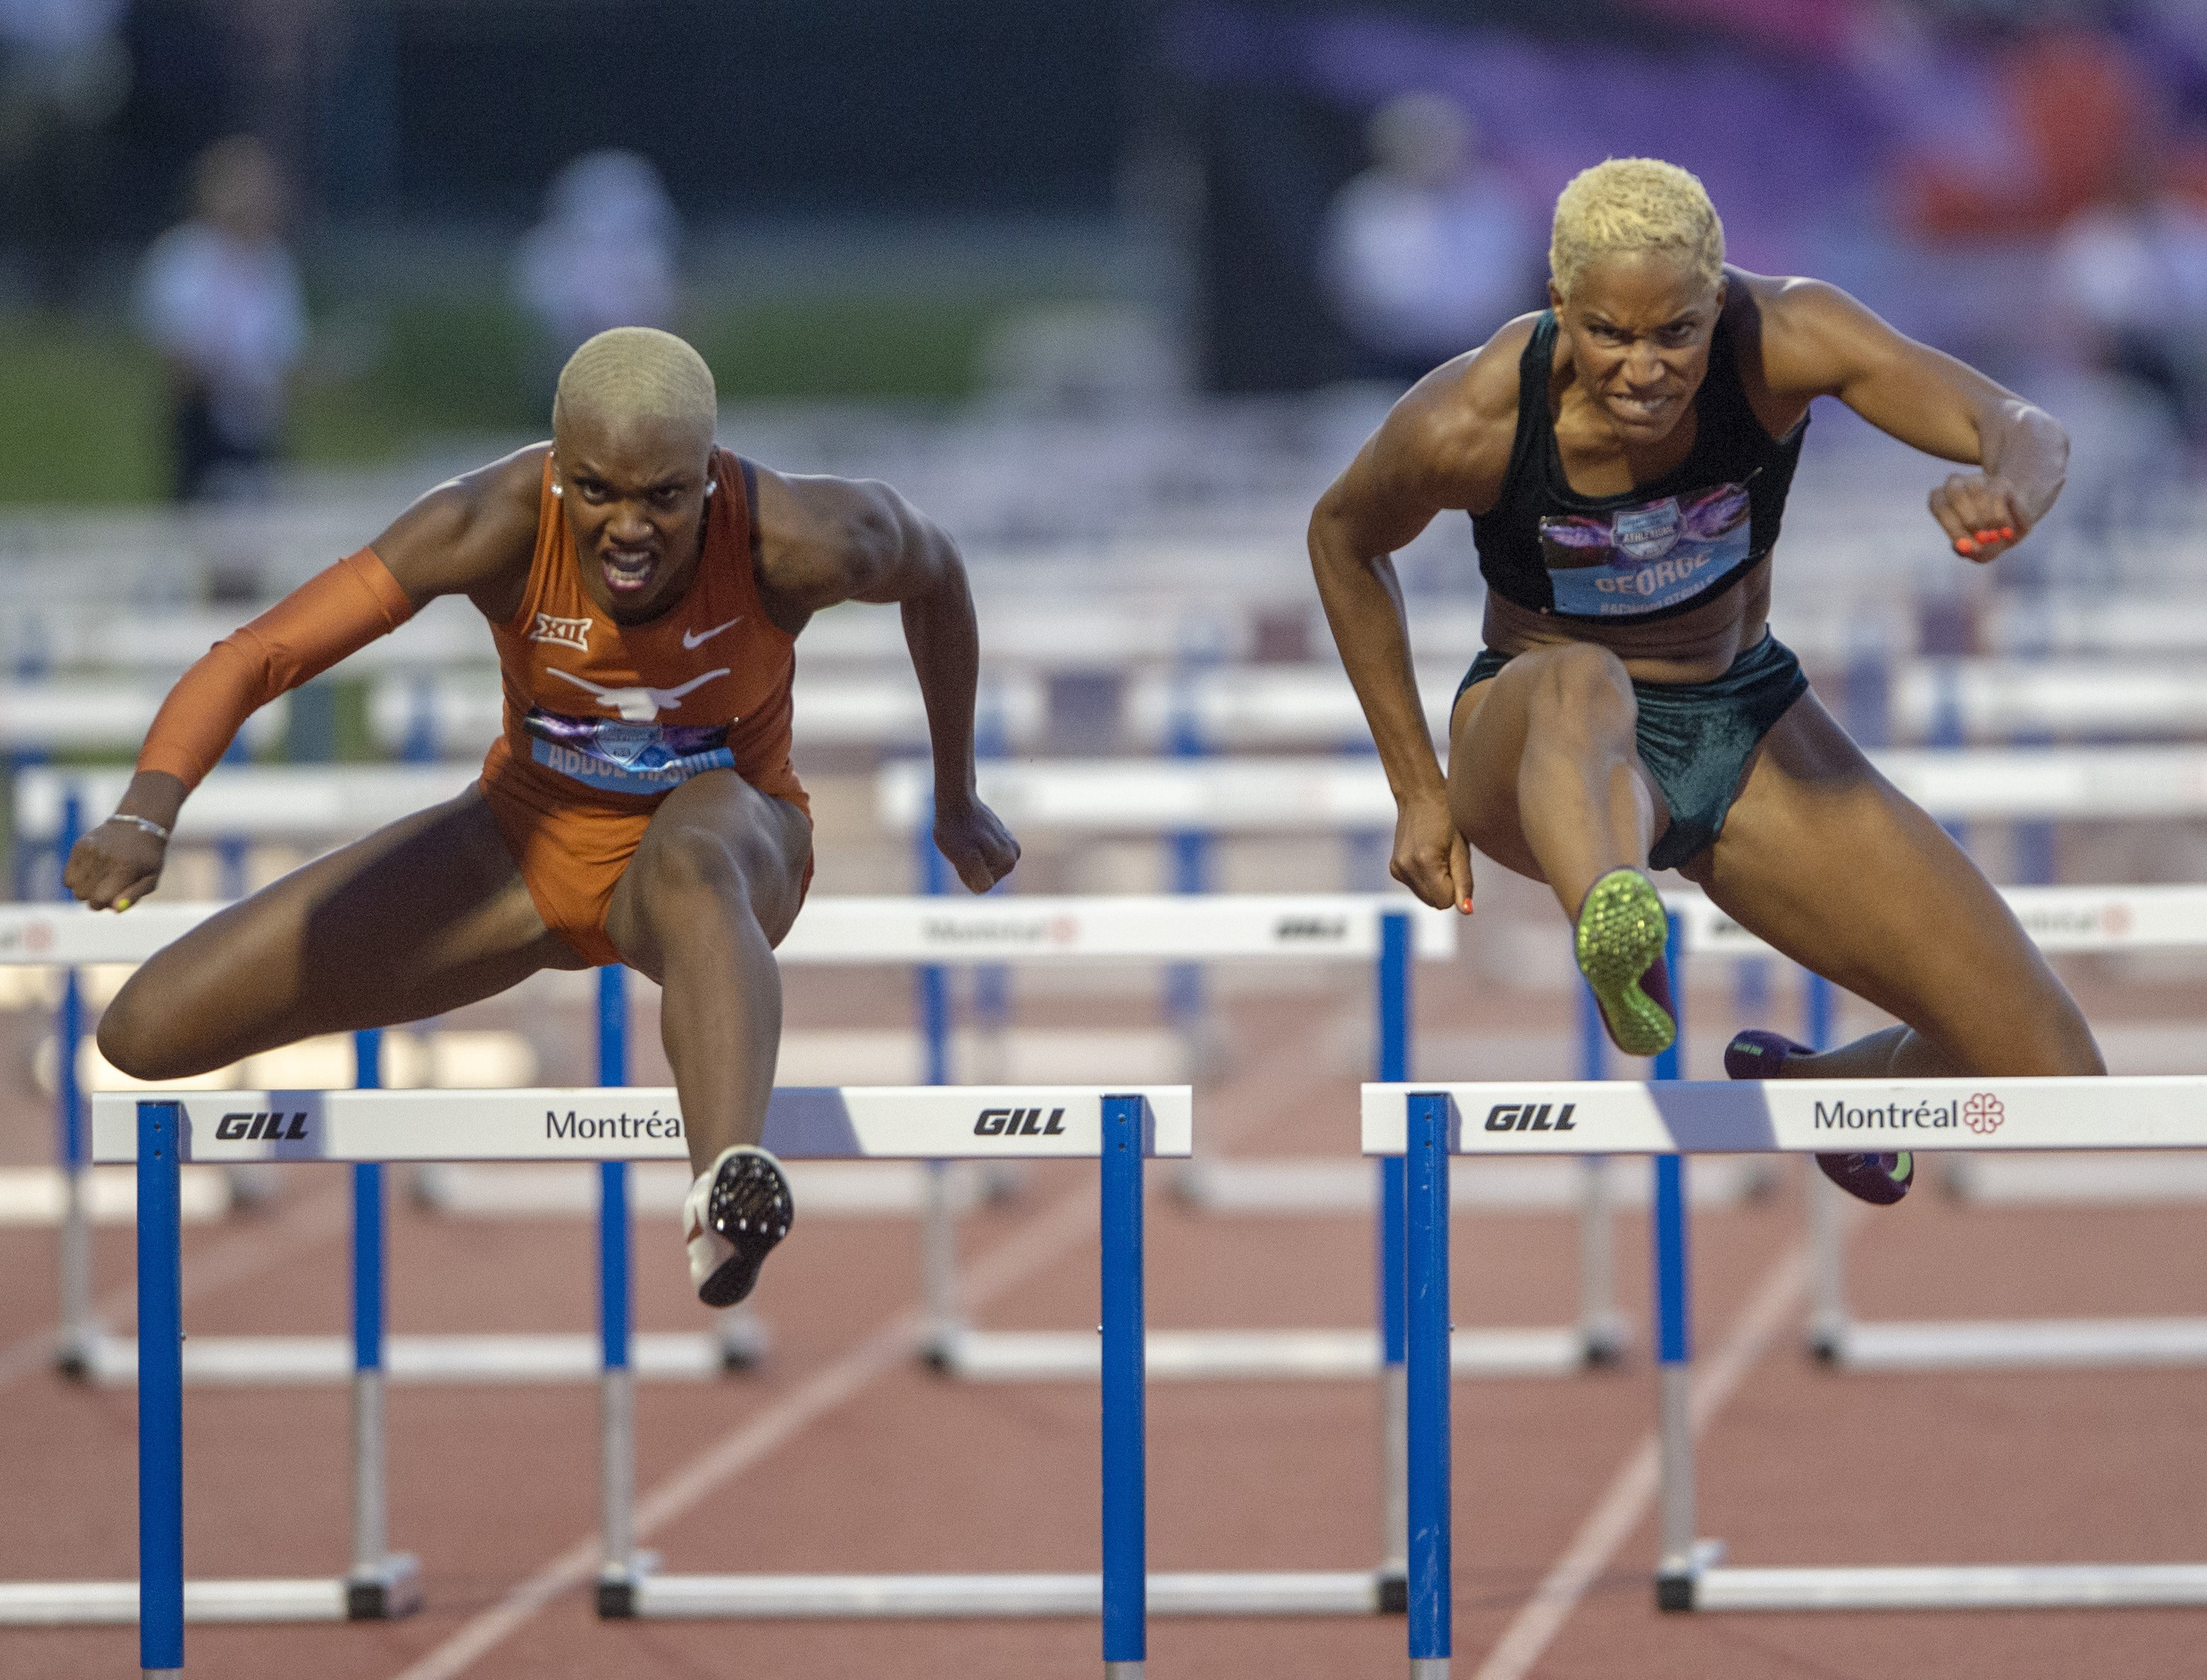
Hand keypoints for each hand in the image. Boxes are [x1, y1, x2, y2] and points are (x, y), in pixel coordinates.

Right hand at [64, 819, 166, 910]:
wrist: (138, 826)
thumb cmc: (147, 859)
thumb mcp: (151, 879)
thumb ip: (133, 896)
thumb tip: (114, 910)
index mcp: (125, 868)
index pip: (99, 899)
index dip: (103, 904)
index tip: (110, 899)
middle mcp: (105, 858)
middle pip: (83, 895)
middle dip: (93, 897)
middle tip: (106, 889)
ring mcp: (90, 850)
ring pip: (73, 886)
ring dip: (84, 888)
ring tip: (99, 880)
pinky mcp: (80, 845)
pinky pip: (67, 875)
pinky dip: (76, 878)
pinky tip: (91, 872)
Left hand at [932, 794, 1020, 893]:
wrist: (956, 800)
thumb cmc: (955, 829)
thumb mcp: (961, 856)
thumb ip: (976, 874)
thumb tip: (984, 887)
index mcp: (1008, 863)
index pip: (980, 886)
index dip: (965, 872)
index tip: (964, 852)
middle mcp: (1015, 855)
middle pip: (984, 877)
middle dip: (969, 866)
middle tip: (963, 845)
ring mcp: (1010, 845)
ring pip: (983, 866)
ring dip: (970, 857)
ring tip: (966, 840)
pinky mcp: (1002, 837)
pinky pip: (983, 855)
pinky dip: (973, 848)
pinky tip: (970, 834)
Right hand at [1391, 789, 1471, 913]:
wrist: (1420, 796)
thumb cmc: (1448, 818)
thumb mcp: (1462, 849)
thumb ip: (1464, 882)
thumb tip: (1467, 911)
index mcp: (1424, 863)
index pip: (1445, 902)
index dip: (1456, 887)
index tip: (1455, 864)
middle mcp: (1406, 869)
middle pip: (1435, 903)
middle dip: (1446, 888)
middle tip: (1448, 859)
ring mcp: (1397, 869)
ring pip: (1426, 898)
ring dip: (1436, 884)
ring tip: (1438, 856)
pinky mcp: (1394, 868)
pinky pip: (1417, 888)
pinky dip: (1426, 878)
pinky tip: (1427, 855)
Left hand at [1930, 472, 2030, 563]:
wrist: (2013, 526)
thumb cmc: (1987, 540)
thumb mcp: (1978, 551)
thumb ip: (1968, 551)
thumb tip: (1961, 547)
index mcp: (1941, 502)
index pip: (1940, 507)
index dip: (1951, 526)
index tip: (1964, 544)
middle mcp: (1956, 486)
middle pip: (1955, 493)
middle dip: (1969, 519)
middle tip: (1982, 539)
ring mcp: (1978, 480)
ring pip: (1977, 491)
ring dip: (1986, 517)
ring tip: (1994, 535)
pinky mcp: (2000, 481)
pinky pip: (1997, 494)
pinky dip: (2001, 515)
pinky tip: (2005, 529)